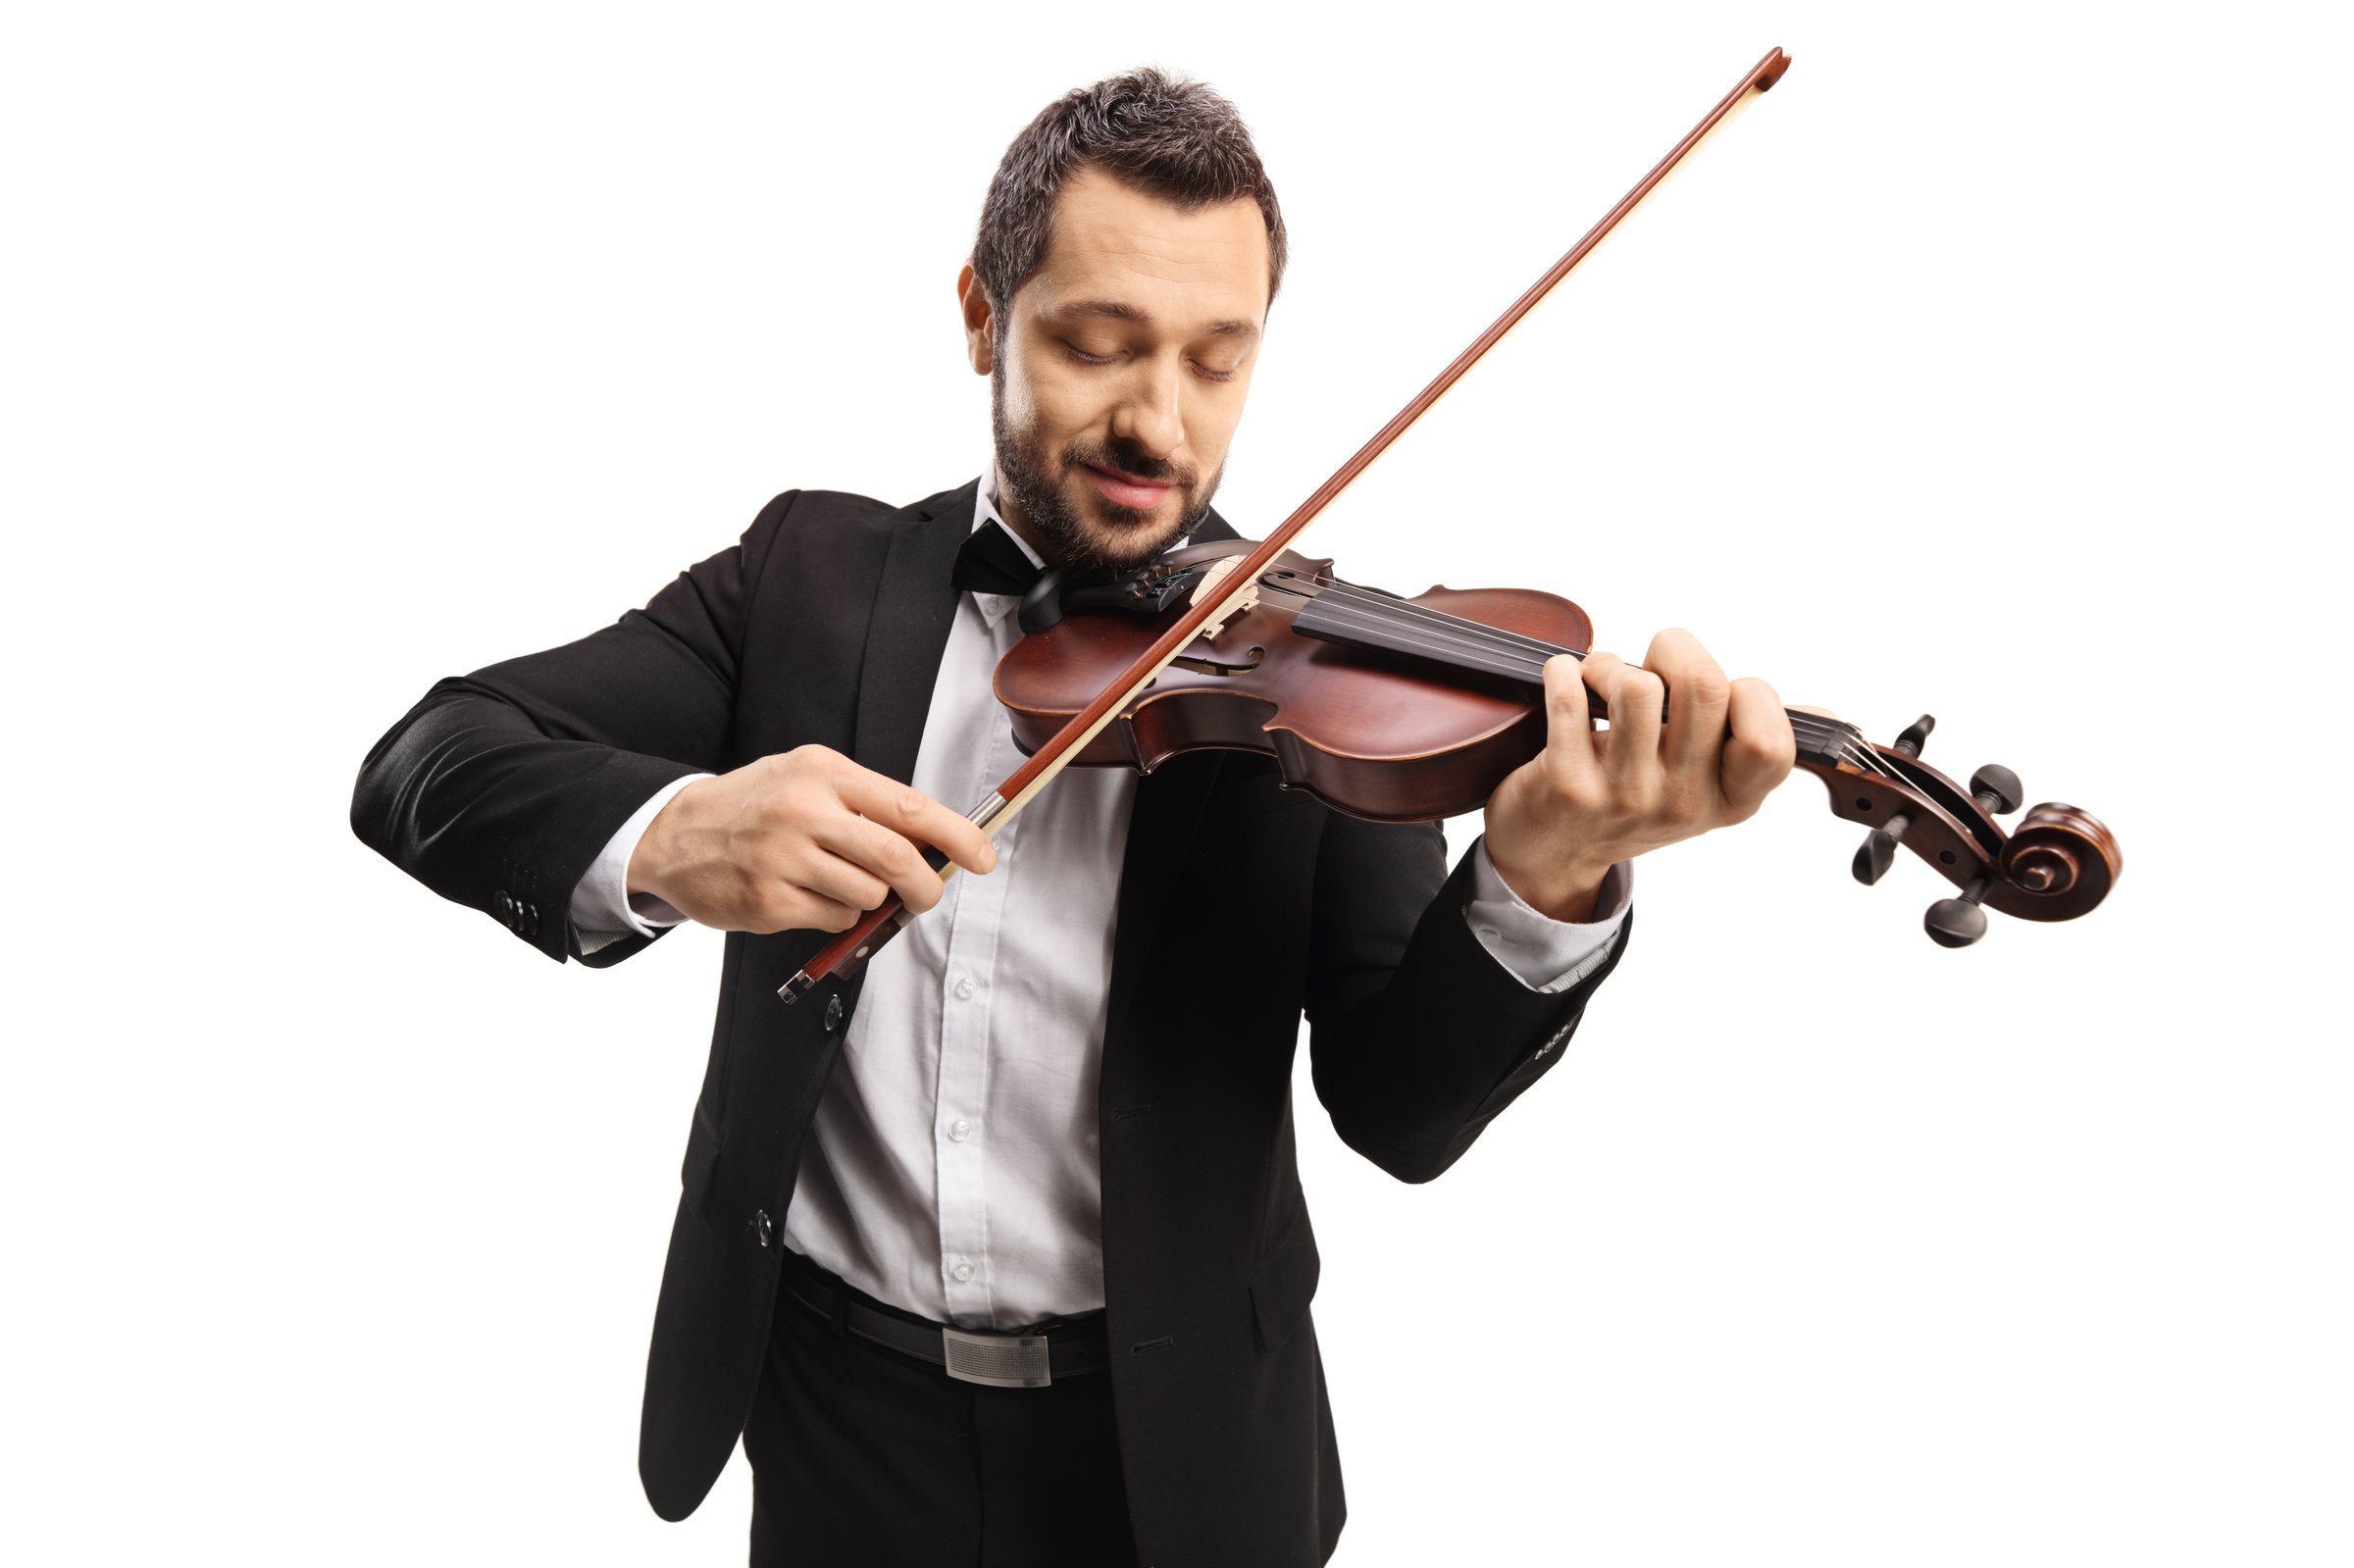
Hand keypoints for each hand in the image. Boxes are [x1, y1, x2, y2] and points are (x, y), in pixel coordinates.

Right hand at [627, 746, 995, 934]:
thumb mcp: (808, 779)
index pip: (908, 806)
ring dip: (869, 901)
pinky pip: (835, 920)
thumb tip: (938, 843)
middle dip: (926, 887)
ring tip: (837, 882)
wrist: (675, 833)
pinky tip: (807, 896)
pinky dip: (836, 916)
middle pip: (897, 859)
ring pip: (869, 896)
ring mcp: (783, 858)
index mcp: (823, 772)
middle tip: (927, 895)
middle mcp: (803, 810)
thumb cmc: (754, 805)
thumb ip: (867, 805)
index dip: (956, 836)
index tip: (983, 856)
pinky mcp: (767, 901)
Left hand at [1481, 628, 1795, 918]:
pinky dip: (1562, 671)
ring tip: (1602, 680)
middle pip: (1704, 686)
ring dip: (1611, 663)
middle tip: (1654, 663)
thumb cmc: (1638, 795)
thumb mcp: (1709, 786)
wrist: (1553, 850)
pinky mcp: (1568, 785)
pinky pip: (1570, 695)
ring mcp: (1626, 797)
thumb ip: (1757, 743)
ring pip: (1637, 687)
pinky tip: (1564, 681)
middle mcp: (1684, 803)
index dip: (1749, 693)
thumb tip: (1826, 717)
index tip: (1721, 692)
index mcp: (1733, 800)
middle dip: (1676, 648)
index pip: (1769, 740)